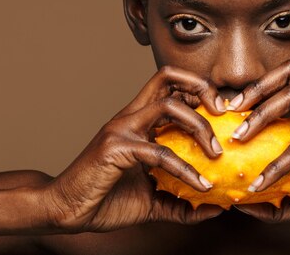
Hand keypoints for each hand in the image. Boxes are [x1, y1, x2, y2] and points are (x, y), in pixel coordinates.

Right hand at [40, 66, 225, 231]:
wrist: (65, 211)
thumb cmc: (106, 200)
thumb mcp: (153, 201)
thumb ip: (183, 202)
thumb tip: (216, 208)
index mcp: (139, 121)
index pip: (171, 86)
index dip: (199, 91)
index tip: (221, 114)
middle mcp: (131, 116)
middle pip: (169, 77)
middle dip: (202, 89)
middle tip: (223, 114)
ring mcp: (122, 129)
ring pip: (168, 105)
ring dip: (199, 125)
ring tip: (216, 152)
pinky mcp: (116, 147)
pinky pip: (159, 152)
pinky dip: (185, 168)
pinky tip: (200, 185)